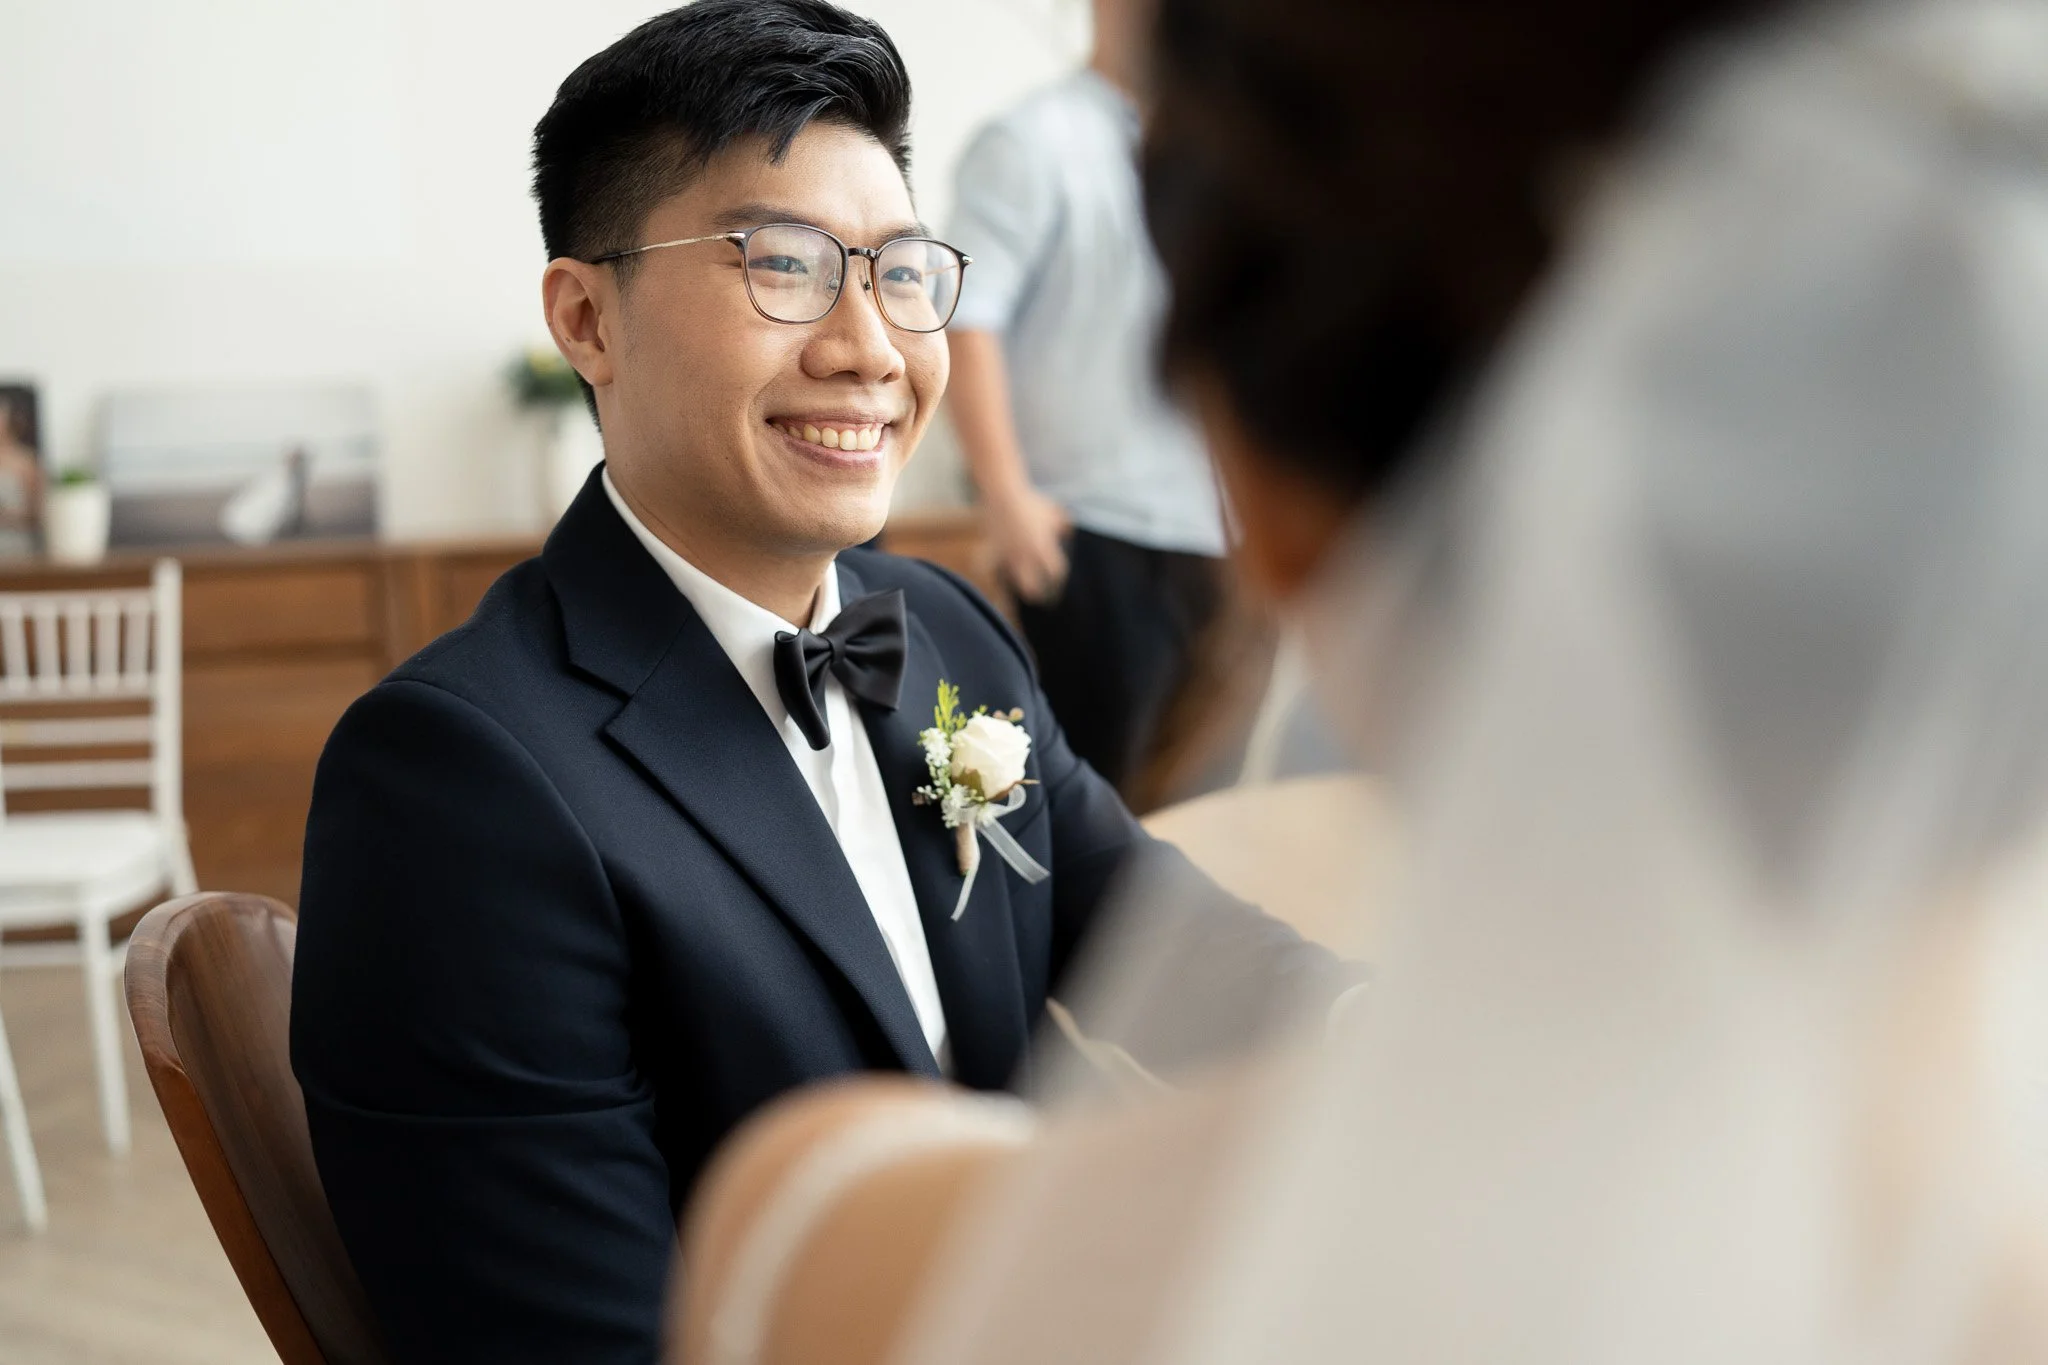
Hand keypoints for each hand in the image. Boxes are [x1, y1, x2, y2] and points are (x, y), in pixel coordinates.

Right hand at [987, 484, 1070, 604]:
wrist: (1003, 494)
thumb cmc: (1031, 501)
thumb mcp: (1053, 511)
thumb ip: (1063, 524)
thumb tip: (1067, 532)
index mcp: (1043, 547)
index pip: (1055, 571)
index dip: (1056, 575)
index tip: (1055, 575)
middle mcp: (1026, 555)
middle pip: (1030, 586)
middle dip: (1035, 593)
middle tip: (1038, 595)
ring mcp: (1008, 554)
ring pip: (1011, 580)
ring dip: (1017, 583)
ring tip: (1020, 585)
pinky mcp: (993, 549)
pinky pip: (993, 568)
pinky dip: (994, 573)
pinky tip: (997, 575)